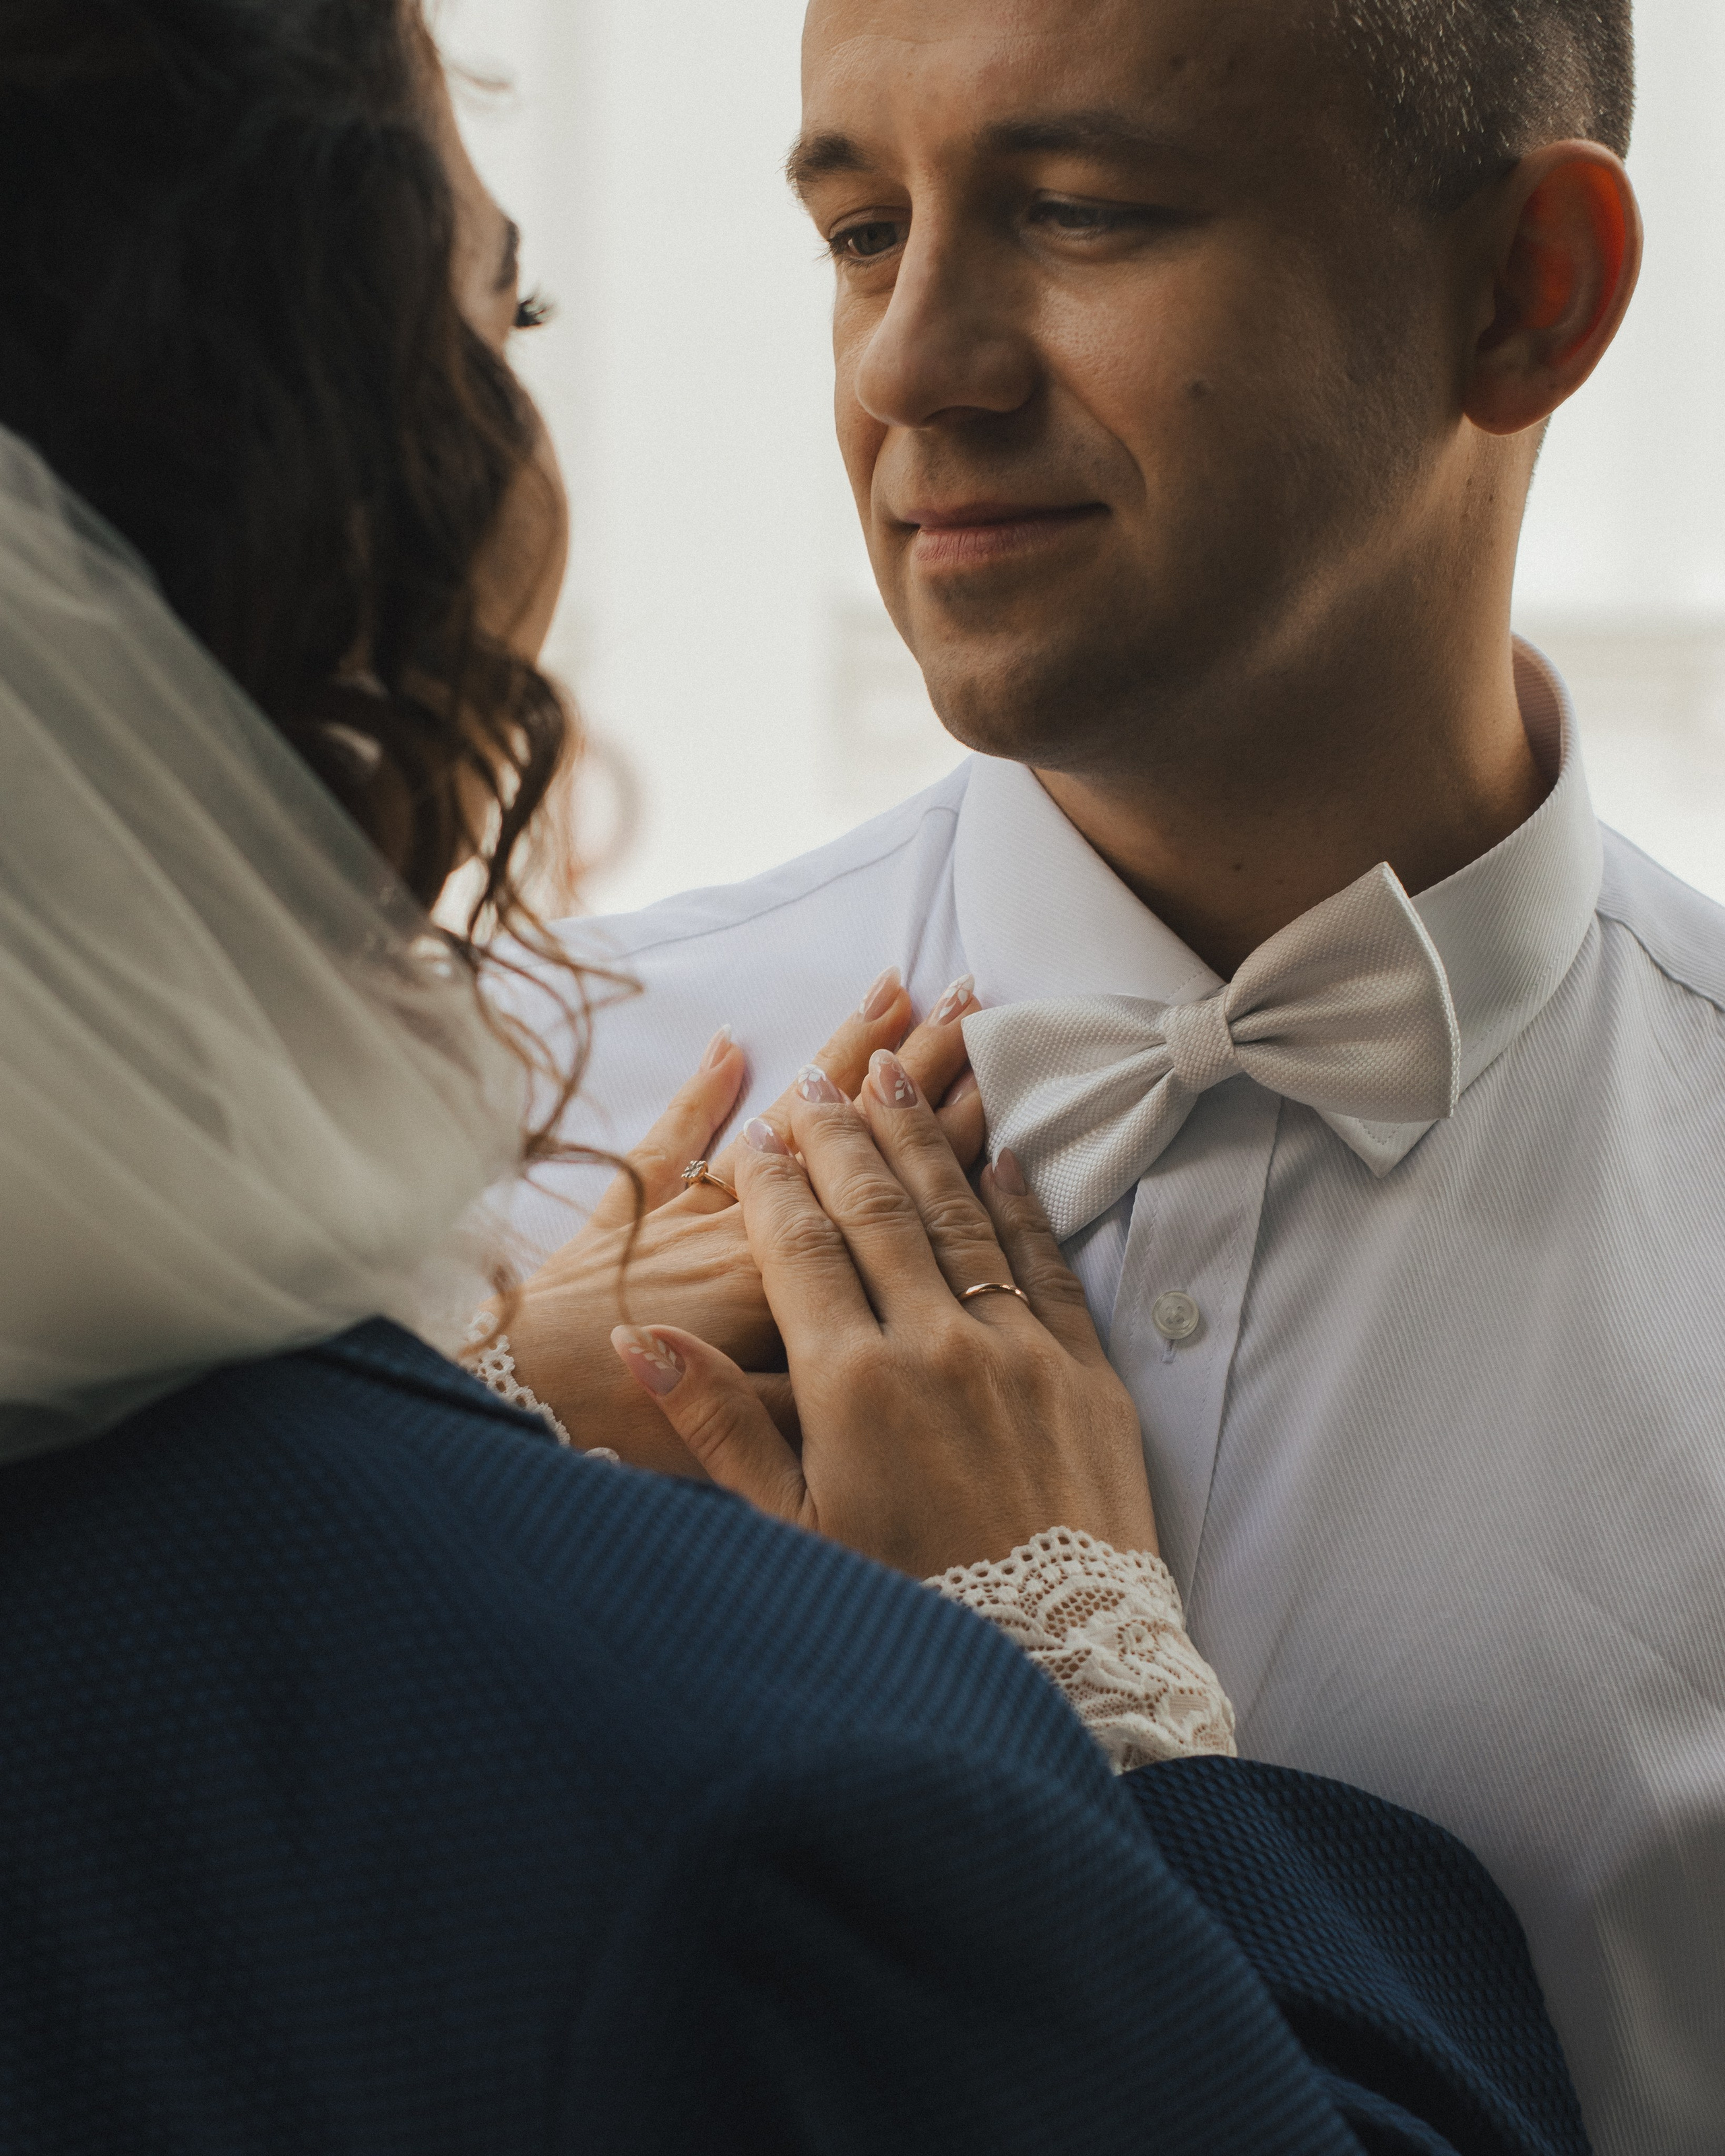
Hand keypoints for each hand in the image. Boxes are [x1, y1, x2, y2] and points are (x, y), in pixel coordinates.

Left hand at [495, 970, 984, 1475]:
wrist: (515, 1399)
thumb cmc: (628, 1425)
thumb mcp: (745, 1432)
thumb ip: (825, 1389)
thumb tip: (905, 1353)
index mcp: (787, 1283)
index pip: (887, 1192)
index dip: (944, 1135)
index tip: (993, 1071)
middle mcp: (748, 1225)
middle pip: (849, 1132)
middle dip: (915, 1066)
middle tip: (970, 1000)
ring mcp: (689, 1205)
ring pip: (782, 1117)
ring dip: (838, 1055)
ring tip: (892, 992)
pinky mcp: (627, 1201)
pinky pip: (672, 1136)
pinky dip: (700, 1087)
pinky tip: (732, 1040)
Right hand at [610, 1050, 1157, 1578]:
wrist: (1055, 1659)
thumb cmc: (909, 1604)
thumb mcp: (793, 1527)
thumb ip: (718, 1425)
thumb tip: (640, 1343)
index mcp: (853, 1382)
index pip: (801, 1247)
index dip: (777, 1184)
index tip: (762, 1138)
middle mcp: (936, 1345)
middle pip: (879, 1208)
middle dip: (844, 1133)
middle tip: (823, 1078)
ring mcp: (1017, 1350)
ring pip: (959, 1214)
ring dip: (922, 1138)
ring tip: (894, 1079)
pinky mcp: (1084, 1370)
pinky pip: (1046, 1261)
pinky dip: (1020, 1202)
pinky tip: (1000, 1155)